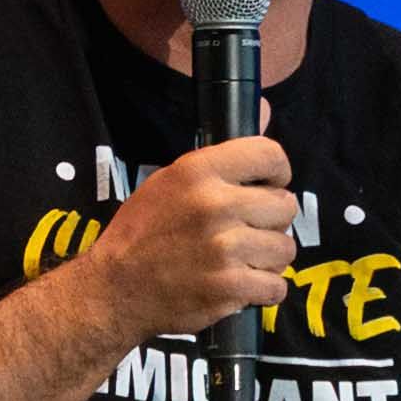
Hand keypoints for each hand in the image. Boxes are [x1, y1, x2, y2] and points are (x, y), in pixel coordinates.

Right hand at [87, 135, 300, 357]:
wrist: (114, 289)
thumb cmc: (143, 232)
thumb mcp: (171, 180)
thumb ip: (222, 157)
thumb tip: (266, 109)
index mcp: (198, 171)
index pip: (270, 154)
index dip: (277, 173)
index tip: (268, 187)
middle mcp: (215, 205)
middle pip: (285, 206)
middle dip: (271, 221)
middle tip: (246, 231)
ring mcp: (224, 248)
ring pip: (285, 248)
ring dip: (268, 258)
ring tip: (240, 260)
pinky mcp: (230, 288)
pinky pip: (277, 286)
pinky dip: (263, 290)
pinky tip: (239, 284)